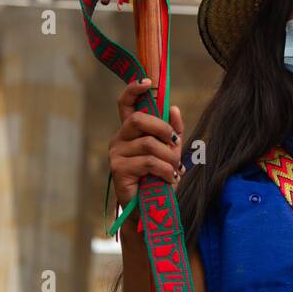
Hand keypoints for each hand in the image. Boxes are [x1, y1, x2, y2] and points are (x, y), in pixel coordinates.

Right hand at [108, 78, 184, 206]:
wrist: (150, 208)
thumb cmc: (159, 178)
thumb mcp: (170, 152)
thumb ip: (172, 131)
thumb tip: (173, 108)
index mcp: (131, 131)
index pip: (126, 104)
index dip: (134, 89)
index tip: (148, 82)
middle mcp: (120, 139)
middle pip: (140, 120)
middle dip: (163, 130)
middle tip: (175, 144)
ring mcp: (117, 154)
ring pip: (150, 144)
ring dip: (169, 157)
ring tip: (175, 170)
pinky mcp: (119, 169)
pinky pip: (149, 162)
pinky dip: (166, 170)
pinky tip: (170, 179)